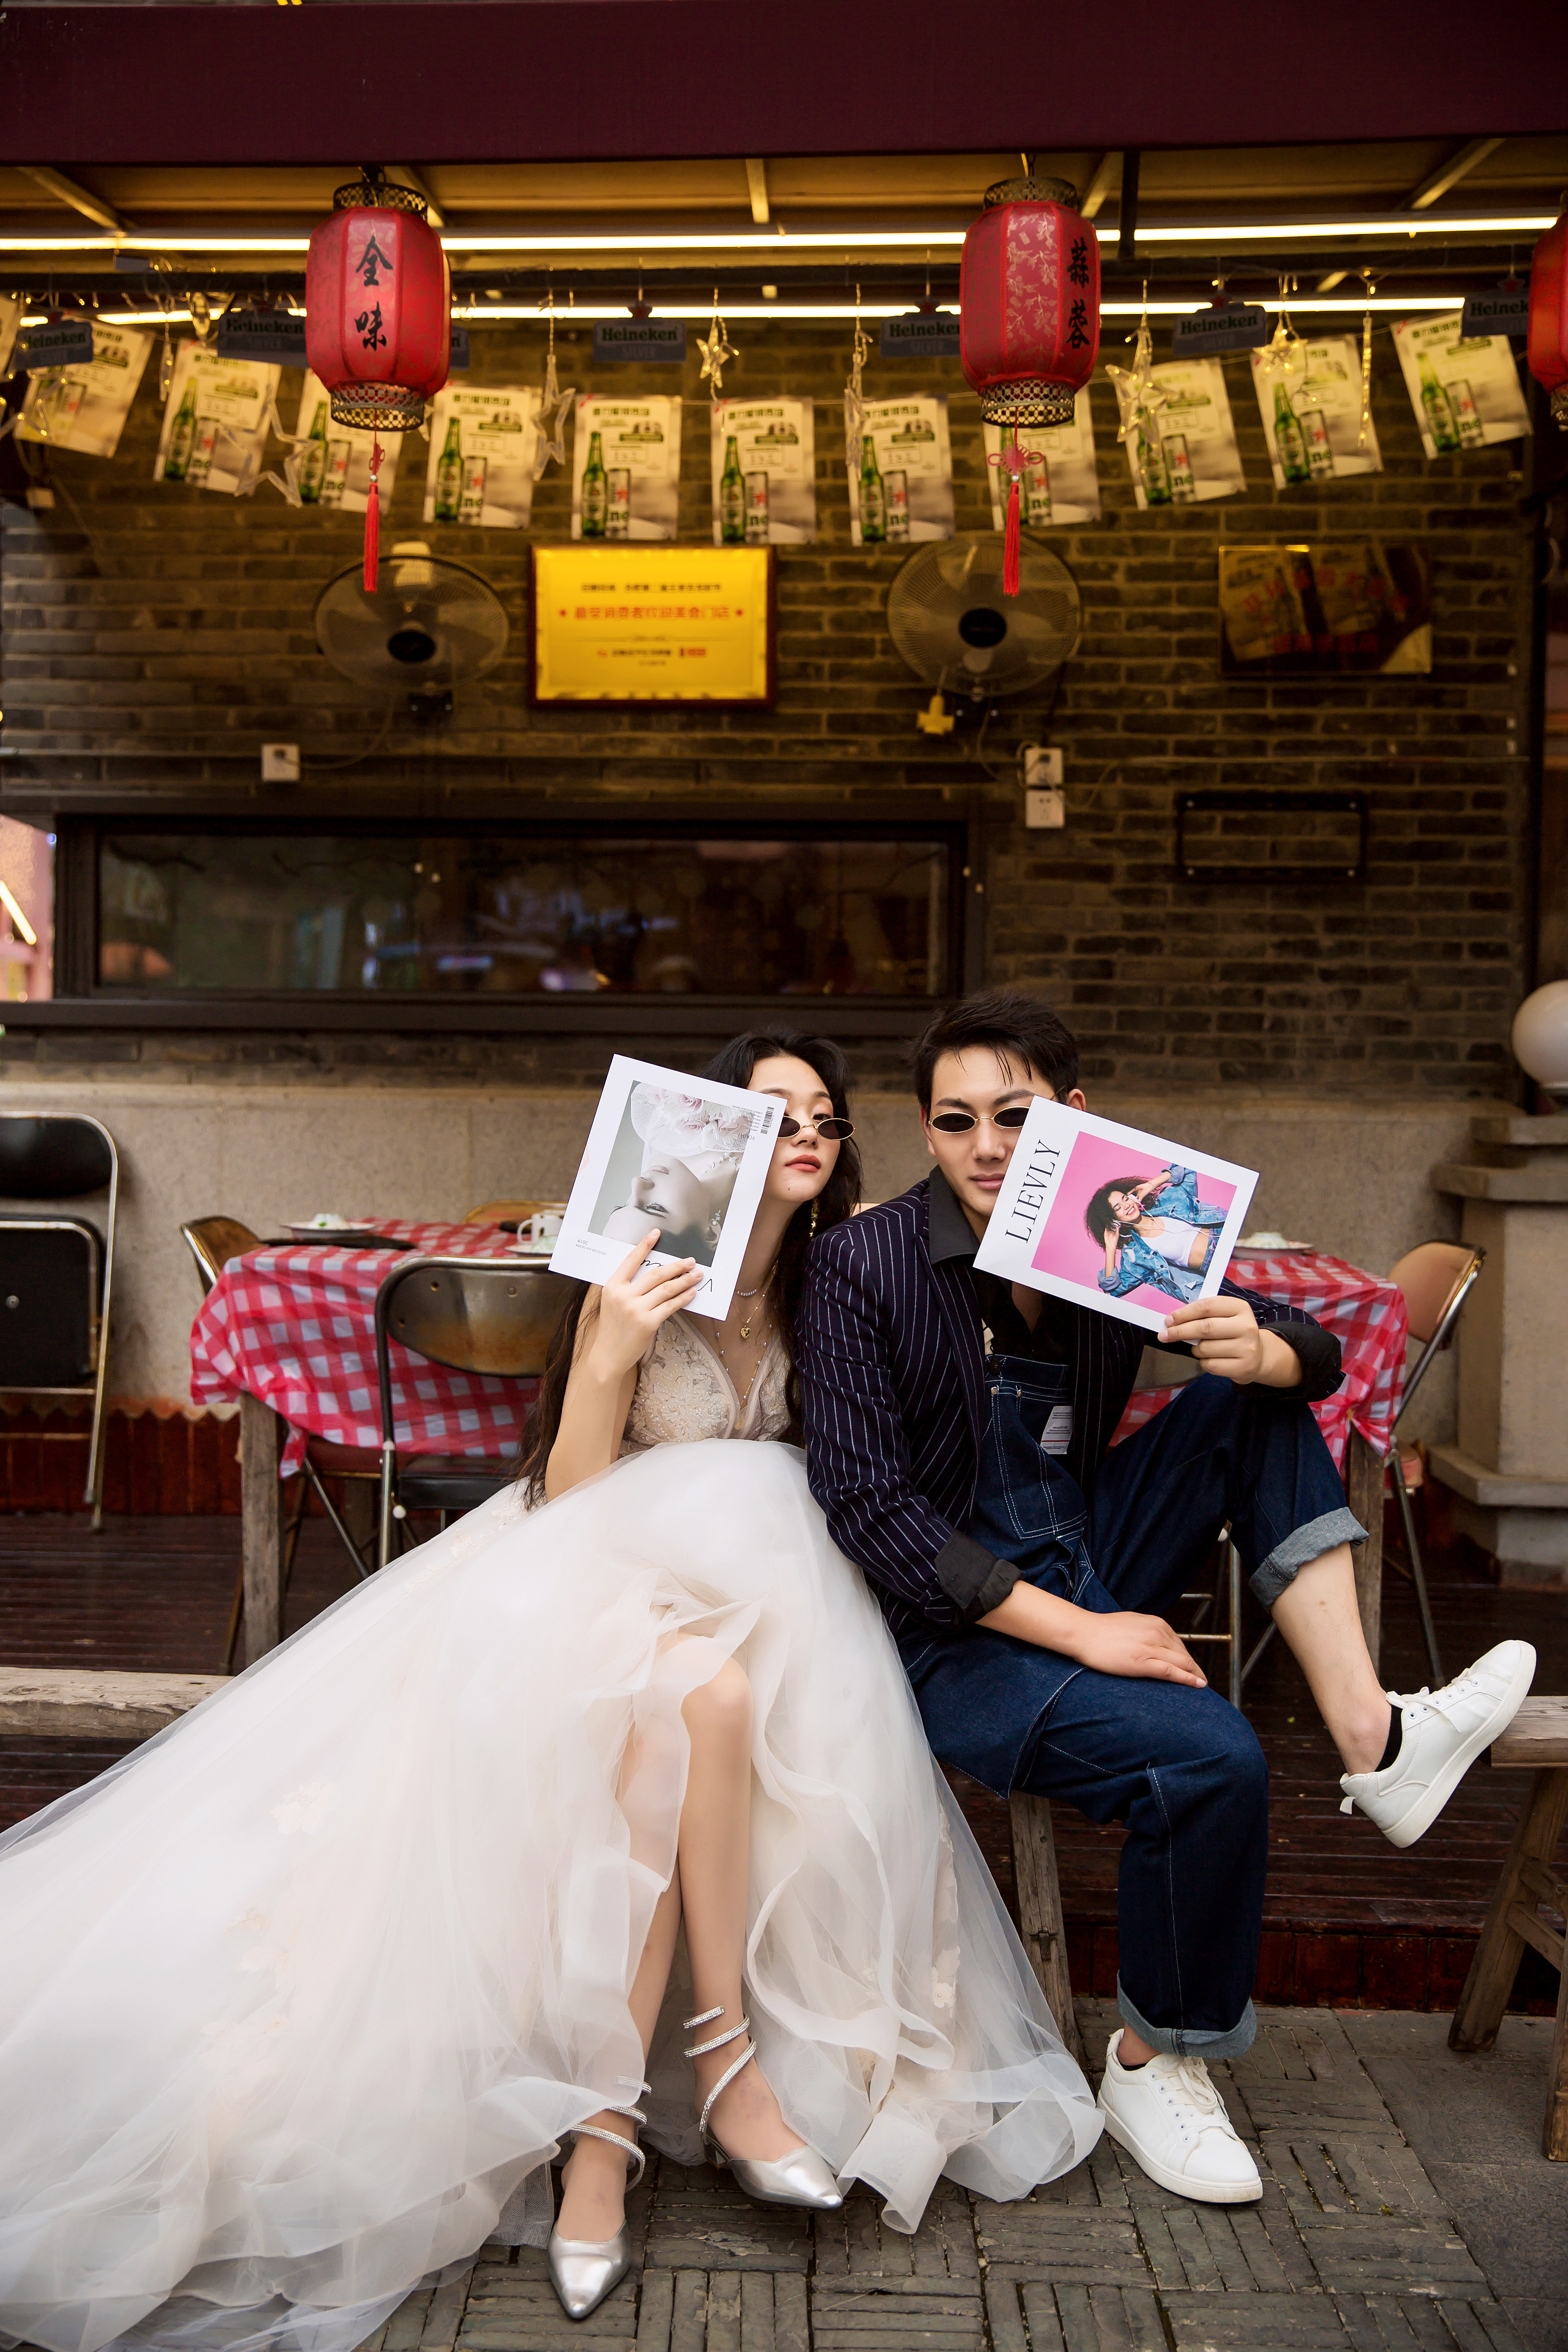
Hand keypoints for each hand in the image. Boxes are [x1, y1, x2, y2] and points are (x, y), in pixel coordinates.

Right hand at [586, 1230, 700, 1382]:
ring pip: (667, 1289)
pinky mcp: (648, 1322)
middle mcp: (623, 1295)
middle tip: (690, 1261)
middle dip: (676, 1266)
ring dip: (685, 1280)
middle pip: (656, 1274)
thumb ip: (627, 1287)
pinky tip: (692, 1293)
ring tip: (697, 1275)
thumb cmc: (613, 1327)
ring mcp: (636, 1309)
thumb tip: (655, 1273)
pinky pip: (671, 1306)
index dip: (644, 1245)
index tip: (656, 1233)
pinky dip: (683, 1298)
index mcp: (612, 1286)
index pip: (631, 1260)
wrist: (608, 1355)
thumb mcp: (612, 1301)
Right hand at [1071, 1609, 1206, 1686]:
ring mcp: (1151, 1647)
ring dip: (1195, 1675)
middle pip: (1184, 1654)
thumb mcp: (1132, 1623)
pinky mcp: (1143, 1662)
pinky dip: (1187, 1679)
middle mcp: (1157, 1632)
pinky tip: (1197, 1685)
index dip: (1188, 1659)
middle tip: (1201, 1680)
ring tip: (1201, 1685)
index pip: (1179, 1644)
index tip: (1194, 1669)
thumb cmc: (1102, 1629)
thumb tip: (1158, 1642)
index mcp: (1156, 1623)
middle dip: (1195, 1668)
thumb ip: (1148, 1631)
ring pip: (1182, 1663)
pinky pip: (1171, 1672)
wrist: (1084, 1633)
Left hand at [1162, 1293, 1266, 1382]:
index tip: (1168, 1320)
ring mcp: (1247, 1348)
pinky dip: (1203, 1362)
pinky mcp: (1243, 1367)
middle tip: (1164, 1335)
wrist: (1258, 1356)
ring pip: (1205, 1348)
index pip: (1206, 1306)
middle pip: (1205, 1327)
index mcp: (1240, 1308)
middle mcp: (1247, 1326)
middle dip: (1180, 1331)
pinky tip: (1211, 1359)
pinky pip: (1210, 1365)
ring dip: (1195, 1349)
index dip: (1184, 1313)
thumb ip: (1204, 1315)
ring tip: (1201, 1348)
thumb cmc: (1233, 1333)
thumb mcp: (1225, 1317)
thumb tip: (1172, 1321)